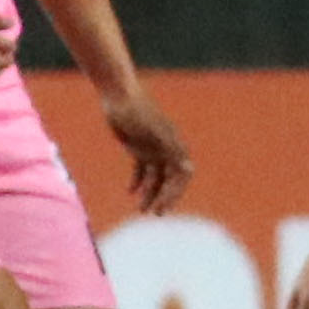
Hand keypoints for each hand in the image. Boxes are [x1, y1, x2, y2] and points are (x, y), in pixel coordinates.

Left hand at [98, 84, 193, 213]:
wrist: (120, 94)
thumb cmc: (137, 111)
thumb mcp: (153, 132)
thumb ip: (170, 149)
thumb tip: (188, 168)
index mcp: (174, 146)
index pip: (182, 175)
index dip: (176, 192)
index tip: (164, 206)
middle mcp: (166, 149)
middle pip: (170, 179)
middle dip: (165, 197)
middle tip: (155, 214)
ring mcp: (153, 148)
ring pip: (155, 177)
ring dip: (150, 194)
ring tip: (142, 210)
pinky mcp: (138, 146)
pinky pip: (142, 169)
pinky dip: (138, 181)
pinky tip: (131, 192)